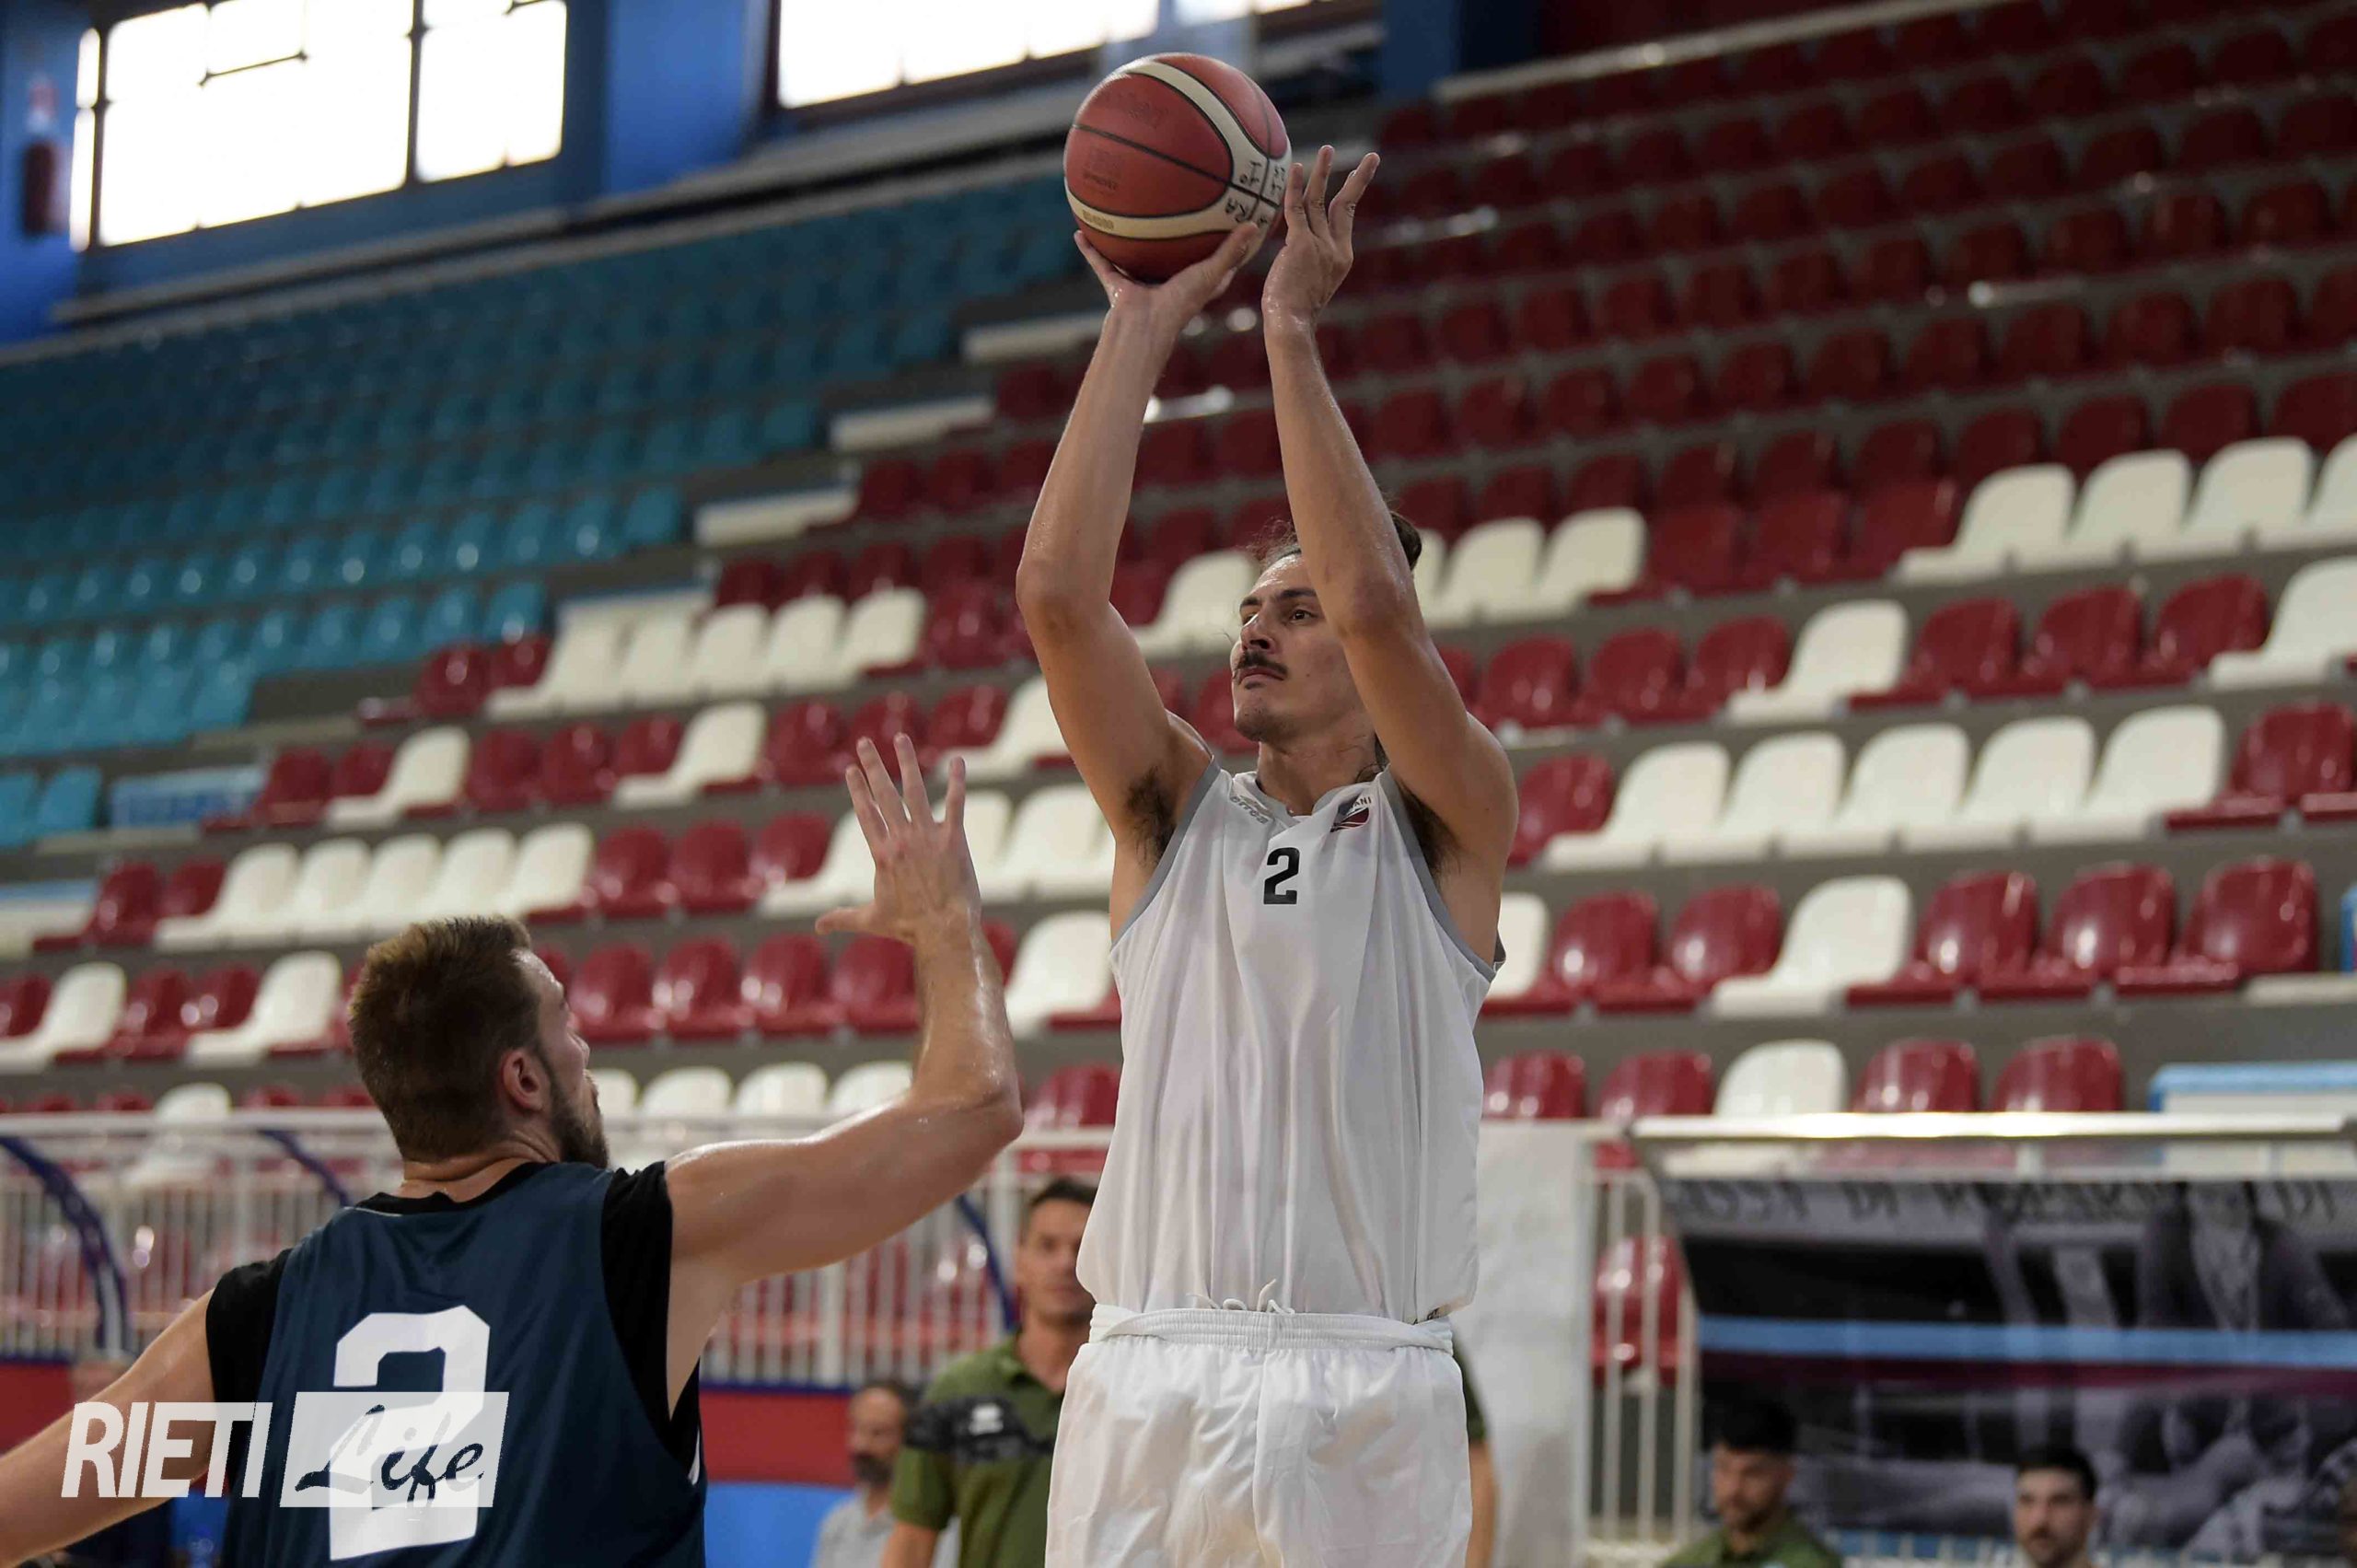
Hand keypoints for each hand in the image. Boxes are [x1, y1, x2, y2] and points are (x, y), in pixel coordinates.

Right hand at [817, 736, 978, 943]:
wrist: (943, 930)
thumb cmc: (909, 927)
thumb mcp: (870, 920)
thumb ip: (842, 918)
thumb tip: (818, 926)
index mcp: (881, 853)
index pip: (865, 812)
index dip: (857, 788)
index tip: (851, 769)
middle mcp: (902, 838)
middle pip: (883, 794)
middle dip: (873, 765)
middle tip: (864, 743)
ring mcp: (928, 836)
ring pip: (915, 790)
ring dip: (907, 762)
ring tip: (901, 738)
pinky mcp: (953, 839)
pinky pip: (955, 803)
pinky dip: (956, 781)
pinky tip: (957, 760)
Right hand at [1076, 222, 1264, 344]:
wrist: (1144, 327)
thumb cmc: (1181, 304)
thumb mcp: (1210, 273)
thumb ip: (1230, 250)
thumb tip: (1254, 224)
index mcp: (1190, 285)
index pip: (1210, 266)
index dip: (1220, 249)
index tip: (1225, 227)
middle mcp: (1164, 284)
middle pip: (1169, 259)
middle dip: (1170, 241)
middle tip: (1172, 212)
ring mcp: (1139, 285)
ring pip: (1132, 260)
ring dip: (1126, 244)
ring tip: (1121, 217)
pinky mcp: (1117, 287)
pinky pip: (1101, 264)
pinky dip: (1090, 250)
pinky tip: (1080, 231)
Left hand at [1261, 145, 1377, 330]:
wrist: (1292, 323)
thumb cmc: (1294, 310)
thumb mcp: (1310, 283)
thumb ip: (1309, 261)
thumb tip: (1296, 252)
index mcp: (1342, 256)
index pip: (1346, 218)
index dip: (1352, 194)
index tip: (1358, 175)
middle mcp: (1335, 248)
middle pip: (1346, 204)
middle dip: (1360, 178)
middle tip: (1372, 157)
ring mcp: (1320, 245)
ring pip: (1320, 200)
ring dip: (1323, 173)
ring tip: (1328, 150)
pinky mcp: (1301, 244)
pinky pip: (1297, 208)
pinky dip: (1294, 186)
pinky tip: (1297, 167)